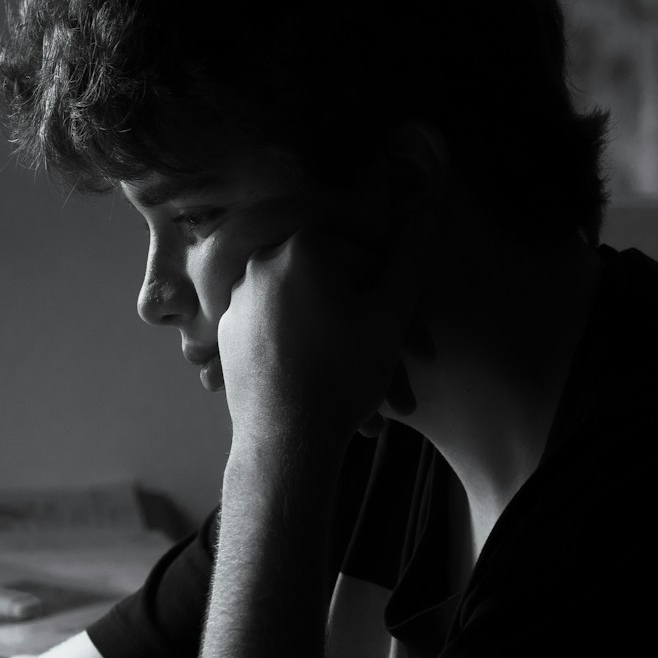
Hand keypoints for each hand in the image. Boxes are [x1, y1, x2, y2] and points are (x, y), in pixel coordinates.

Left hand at [217, 193, 434, 455]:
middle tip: (408, 384)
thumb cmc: (343, 375)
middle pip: (338, 292)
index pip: (370, 261)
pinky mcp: (231, 335)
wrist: (284, 442)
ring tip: (380, 407)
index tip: (421, 350)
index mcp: (301, 246)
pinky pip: (284, 336)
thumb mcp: (390, 314)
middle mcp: (262, 264)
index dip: (403, 305)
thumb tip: (427, 214)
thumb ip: (411, 261)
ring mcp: (240, 300)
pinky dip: (314, 358)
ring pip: (313, 319)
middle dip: (379, 340)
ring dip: (352, 357)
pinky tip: (338, 398)